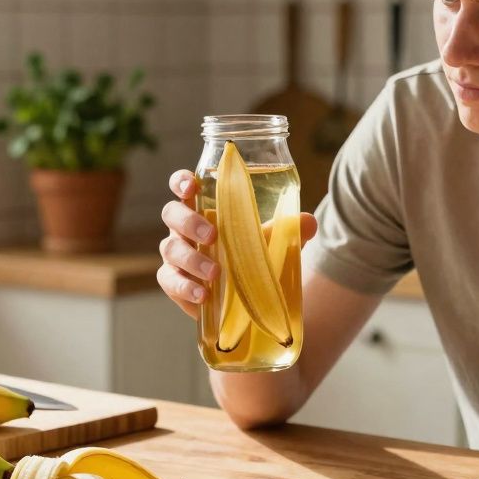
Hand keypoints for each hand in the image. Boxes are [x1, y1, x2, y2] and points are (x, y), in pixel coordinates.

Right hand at [158, 169, 317, 318]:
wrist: (247, 296)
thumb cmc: (250, 255)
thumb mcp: (271, 241)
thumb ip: (288, 230)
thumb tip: (308, 222)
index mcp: (202, 208)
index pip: (183, 186)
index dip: (181, 181)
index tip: (190, 187)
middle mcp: (183, 228)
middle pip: (172, 214)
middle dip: (188, 221)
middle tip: (212, 235)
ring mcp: (176, 256)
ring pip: (170, 249)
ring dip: (191, 258)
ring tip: (215, 273)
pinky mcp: (175, 283)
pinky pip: (170, 281)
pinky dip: (185, 287)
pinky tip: (203, 295)